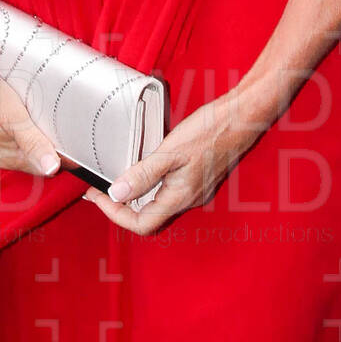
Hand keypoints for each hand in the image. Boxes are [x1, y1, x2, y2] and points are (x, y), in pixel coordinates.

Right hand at [0, 55, 59, 177]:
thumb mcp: (12, 118)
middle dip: (48, 145)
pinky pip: (10, 135)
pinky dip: (20, 127)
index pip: (43, 167)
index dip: (61, 156)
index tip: (74, 143)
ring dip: (35, 135)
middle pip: (32, 157)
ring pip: (22, 145)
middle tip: (62, 127)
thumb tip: (50, 167)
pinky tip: (24, 114)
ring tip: (44, 119)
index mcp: (2, 157)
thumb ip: (32, 144)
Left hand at [93, 86, 271, 236]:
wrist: (242, 117)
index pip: (141, 224)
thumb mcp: (170, 152)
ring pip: (157, 205)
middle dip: (120, 207)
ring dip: (134, 196)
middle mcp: (188, 199)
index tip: (98, 196)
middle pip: (148, 218)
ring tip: (115, 179)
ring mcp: (194, 190)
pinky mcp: (198, 178)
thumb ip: (142, 175)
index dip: (115, 214)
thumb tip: (117, 194)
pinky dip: (149, 185)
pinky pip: (168, 191)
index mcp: (179, 197)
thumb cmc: (210, 131)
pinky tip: (142, 168)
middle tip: (99, 190)